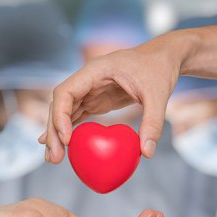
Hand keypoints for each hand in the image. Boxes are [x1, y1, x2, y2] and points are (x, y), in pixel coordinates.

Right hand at [39, 32, 186, 163]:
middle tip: (55, 158)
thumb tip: (147, 153)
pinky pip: (76, 116)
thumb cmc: (159, 69)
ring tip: (54, 159)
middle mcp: (86, 80)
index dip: (60, 115)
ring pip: (64, 112)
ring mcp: (89, 90)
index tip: (67, 139)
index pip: (66, 91)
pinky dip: (68, 131)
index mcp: (95, 70)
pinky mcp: (95, 100)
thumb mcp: (158, 94)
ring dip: (57, 134)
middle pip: (59, 105)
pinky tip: (62, 147)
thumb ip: (153, 122)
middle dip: (53, 131)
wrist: (163, 58)